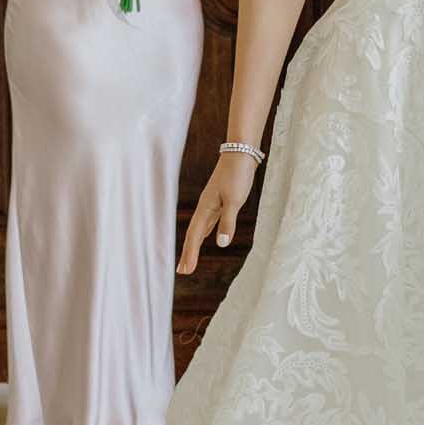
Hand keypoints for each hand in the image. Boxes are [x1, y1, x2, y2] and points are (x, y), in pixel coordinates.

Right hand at [178, 151, 258, 271]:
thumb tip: (221, 244)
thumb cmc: (238, 175)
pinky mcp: (219, 200)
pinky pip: (207, 222)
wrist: (241, 153)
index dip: (190, 254)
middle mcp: (205, 207)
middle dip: (187, 253)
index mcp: (206, 208)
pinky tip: (205, 236)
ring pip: (199, 229)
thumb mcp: (235, 200)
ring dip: (194, 244)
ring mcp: (211, 203)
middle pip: (193, 234)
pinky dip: (204, 232)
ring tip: (189, 259)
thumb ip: (227, 222)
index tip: (185, 271)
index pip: (195, 236)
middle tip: (182, 271)